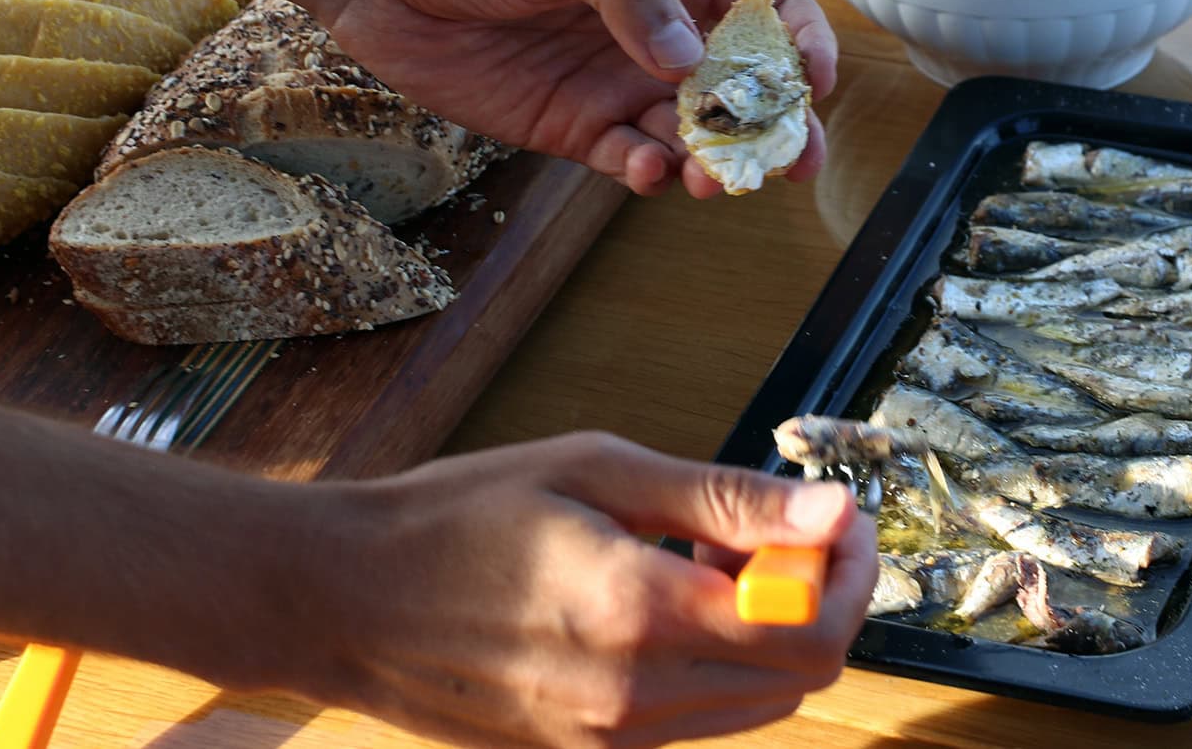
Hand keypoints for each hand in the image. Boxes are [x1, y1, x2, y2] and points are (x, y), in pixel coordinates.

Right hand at [292, 432, 875, 748]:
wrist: (342, 600)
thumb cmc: (457, 516)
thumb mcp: (595, 469)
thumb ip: (723, 498)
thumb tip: (830, 511)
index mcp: (638, 613)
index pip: (809, 631)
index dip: (849, 575)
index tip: (836, 521)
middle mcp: (631, 698)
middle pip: (797, 679)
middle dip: (816, 600)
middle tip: (774, 531)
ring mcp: (605, 742)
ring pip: (751, 707)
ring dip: (764, 635)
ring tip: (704, 560)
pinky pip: (691, 721)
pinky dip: (710, 666)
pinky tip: (661, 604)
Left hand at [321, 0, 835, 197]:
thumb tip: (686, 58)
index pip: (764, 11)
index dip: (801, 46)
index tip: (812, 84)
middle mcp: (658, 36)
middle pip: (741, 90)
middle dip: (773, 129)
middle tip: (790, 164)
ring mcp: (618, 85)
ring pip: (691, 135)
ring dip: (712, 161)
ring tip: (712, 180)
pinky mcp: (573, 129)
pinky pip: (629, 160)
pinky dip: (648, 172)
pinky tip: (647, 171)